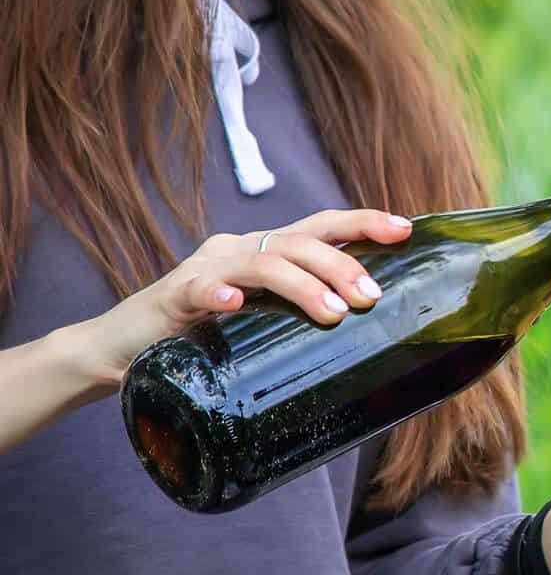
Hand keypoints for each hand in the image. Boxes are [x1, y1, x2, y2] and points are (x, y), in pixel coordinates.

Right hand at [76, 208, 412, 385]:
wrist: (122, 351)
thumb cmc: (205, 337)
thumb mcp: (263, 323)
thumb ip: (300, 319)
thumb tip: (367, 339)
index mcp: (265, 251)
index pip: (322, 227)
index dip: (363, 224)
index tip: (405, 230)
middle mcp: (239, 249)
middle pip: (300, 242)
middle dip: (342, 265)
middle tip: (372, 297)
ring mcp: (206, 269)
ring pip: (263, 263)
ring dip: (302, 285)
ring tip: (334, 314)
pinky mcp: (173, 297)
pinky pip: (200, 291)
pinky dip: (219, 296)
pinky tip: (235, 307)